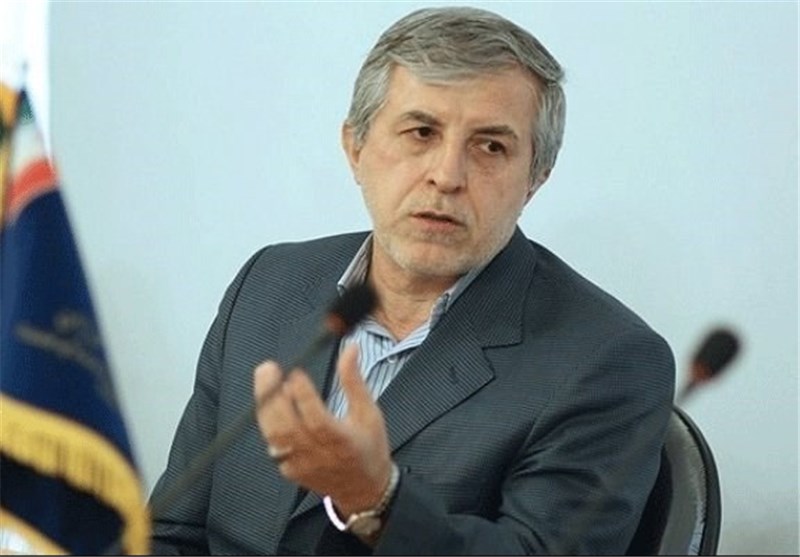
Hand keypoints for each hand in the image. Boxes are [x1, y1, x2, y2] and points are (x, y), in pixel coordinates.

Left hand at [254, 344, 392, 515]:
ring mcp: (300, 464)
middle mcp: (318, 454)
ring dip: (265, 406)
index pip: (316, 417)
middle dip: (272, 394)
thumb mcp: (369, 412)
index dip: (303, 394)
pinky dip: (269, 423)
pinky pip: (273, 444)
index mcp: (341, 441)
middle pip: (285, 426)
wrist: (364, 489)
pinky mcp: (290, 470)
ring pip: (274, 435)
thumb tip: (350, 349)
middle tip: (268, 369)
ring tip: (265, 382)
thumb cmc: (369, 448)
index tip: (295, 371)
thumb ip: (354, 381)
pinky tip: (271, 405)